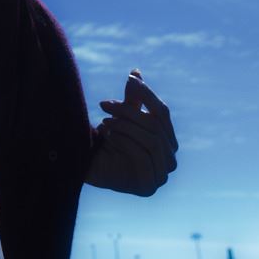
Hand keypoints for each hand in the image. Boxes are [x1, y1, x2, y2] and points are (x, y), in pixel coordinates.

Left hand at [83, 68, 177, 195]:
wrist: (89, 167)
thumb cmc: (107, 140)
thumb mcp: (122, 116)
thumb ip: (133, 98)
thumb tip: (136, 71)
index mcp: (168, 140)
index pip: (163, 113)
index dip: (147, 94)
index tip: (129, 79)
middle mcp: (169, 159)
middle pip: (156, 125)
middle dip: (129, 111)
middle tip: (104, 104)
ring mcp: (161, 175)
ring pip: (152, 140)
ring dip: (126, 126)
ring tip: (104, 121)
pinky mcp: (148, 186)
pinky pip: (144, 158)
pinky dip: (126, 143)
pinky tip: (110, 138)